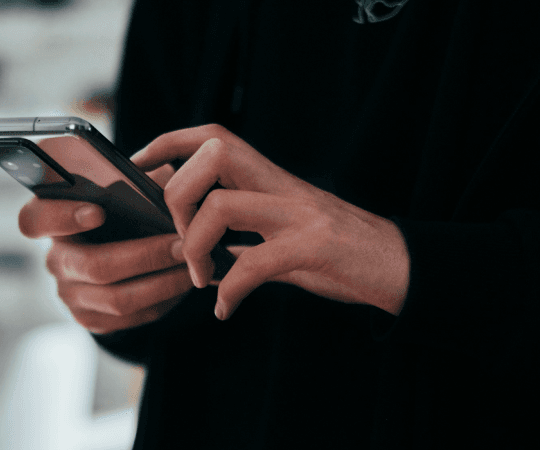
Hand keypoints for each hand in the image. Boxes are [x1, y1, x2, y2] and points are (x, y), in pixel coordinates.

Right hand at [18, 164, 193, 333]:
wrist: (125, 253)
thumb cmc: (126, 210)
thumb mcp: (127, 189)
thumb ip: (134, 182)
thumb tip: (161, 182)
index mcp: (52, 220)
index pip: (34, 220)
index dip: (62, 217)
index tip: (98, 211)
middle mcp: (56, 259)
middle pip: (93, 265)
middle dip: (145, 255)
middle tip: (183, 245)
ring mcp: (70, 294)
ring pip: (117, 298)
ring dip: (162, 282)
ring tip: (193, 265)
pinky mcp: (91, 319)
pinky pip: (130, 318)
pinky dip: (162, 301)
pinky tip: (183, 283)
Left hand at [132, 124, 409, 319]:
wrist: (399, 267)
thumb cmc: (338, 252)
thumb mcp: (285, 234)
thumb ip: (245, 235)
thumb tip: (201, 250)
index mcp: (271, 179)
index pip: (213, 137)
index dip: (169, 142)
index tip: (140, 166)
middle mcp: (282, 186)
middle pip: (212, 155)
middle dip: (178, 196)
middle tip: (180, 240)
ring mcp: (299, 214)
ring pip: (223, 206)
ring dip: (197, 247)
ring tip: (201, 278)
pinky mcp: (315, 247)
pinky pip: (255, 264)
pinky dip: (231, 291)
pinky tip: (226, 309)